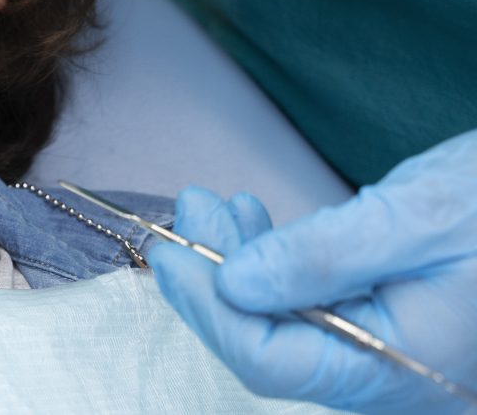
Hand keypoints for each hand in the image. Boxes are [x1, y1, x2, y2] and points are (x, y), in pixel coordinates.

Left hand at [149, 130, 476, 413]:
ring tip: (216, 203)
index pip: (271, 360)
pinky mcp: (383, 330)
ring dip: (236, 265)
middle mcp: (393, 381)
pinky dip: (271, 268)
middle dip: (214, 279)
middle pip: (268, 348)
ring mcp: (389, 359)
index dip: (208, 307)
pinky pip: (308, 312)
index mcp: (406, 369)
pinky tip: (254, 223)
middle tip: (190, 207)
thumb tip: (233, 283)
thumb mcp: (413, 217)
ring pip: (282, 328)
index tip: (170, 251)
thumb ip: (322, 256)